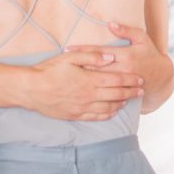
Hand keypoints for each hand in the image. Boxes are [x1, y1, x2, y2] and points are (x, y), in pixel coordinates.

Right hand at [28, 49, 143, 120]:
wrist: (31, 89)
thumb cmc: (49, 70)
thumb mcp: (70, 57)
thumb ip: (92, 56)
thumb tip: (110, 56)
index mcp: (89, 79)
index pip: (116, 80)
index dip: (130, 80)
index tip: (140, 78)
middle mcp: (89, 95)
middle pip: (116, 94)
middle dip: (131, 92)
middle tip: (142, 90)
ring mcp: (83, 107)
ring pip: (109, 107)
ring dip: (122, 103)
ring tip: (130, 99)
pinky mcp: (76, 115)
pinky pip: (97, 116)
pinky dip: (108, 114)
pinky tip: (113, 111)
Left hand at [66, 22, 173, 112]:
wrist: (162, 78)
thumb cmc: (150, 54)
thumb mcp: (142, 38)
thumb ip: (126, 30)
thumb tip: (110, 24)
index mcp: (126, 55)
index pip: (100, 52)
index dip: (83, 50)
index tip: (68, 49)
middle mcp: (123, 69)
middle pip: (96, 68)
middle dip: (78, 65)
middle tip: (61, 64)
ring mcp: (122, 83)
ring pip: (99, 81)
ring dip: (83, 78)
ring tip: (66, 76)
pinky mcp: (123, 92)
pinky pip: (106, 93)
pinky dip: (93, 92)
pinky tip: (81, 90)